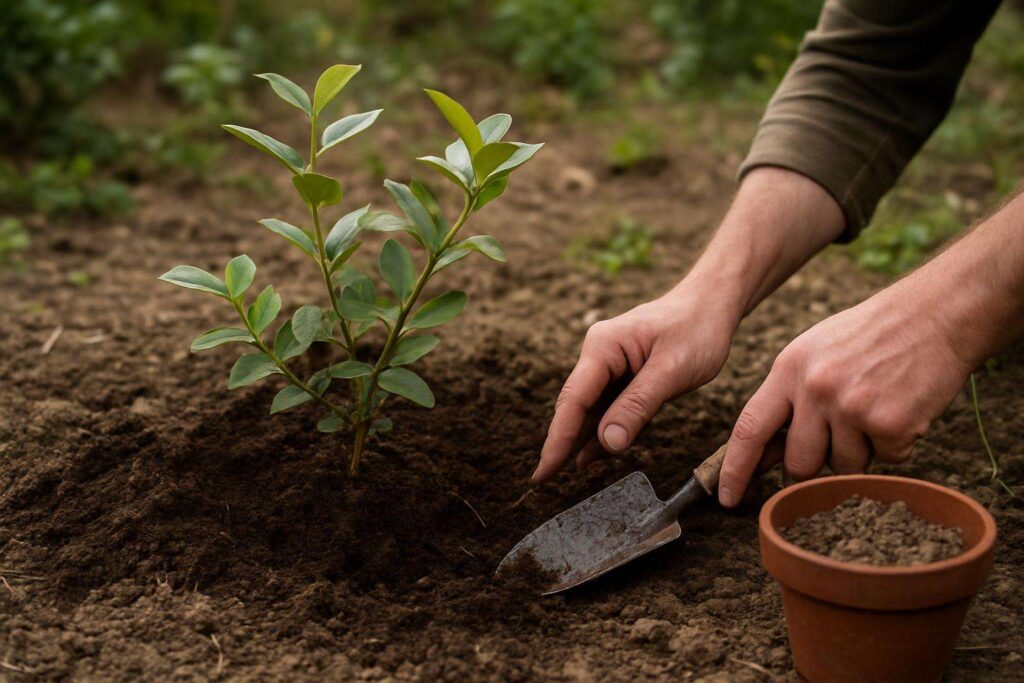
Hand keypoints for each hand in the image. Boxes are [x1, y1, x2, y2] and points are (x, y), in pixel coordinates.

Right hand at [532, 289, 735, 481]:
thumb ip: (638, 406)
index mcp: (603, 347)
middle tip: (543, 478)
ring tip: (560, 473)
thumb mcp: (671, 370)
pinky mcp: (623, 374)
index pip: (574, 399)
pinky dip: (599, 430)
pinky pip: (606, 406)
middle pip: (575, 405)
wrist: (712, 305)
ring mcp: (609, 364)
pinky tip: (587, 455)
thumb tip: (608, 442)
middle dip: (560, 441)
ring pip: (589, 409)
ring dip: (578, 439)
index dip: (558, 438)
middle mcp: (599, 355)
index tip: (544, 469)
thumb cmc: (696, 330)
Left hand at [717, 280, 973, 506]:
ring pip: (844, 467)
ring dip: (861, 451)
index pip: (749, 429)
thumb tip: (764, 454)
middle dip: (815, 464)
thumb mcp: (812, 353)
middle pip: (798, 463)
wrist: (934, 315)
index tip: (726, 497)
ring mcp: (852, 406)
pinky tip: (901, 408)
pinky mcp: (890, 423)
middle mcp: (815, 388)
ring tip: (875, 408)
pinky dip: (896, 444)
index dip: (735, 469)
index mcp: (788, 369)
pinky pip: (886, 461)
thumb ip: (786, 399)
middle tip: (840, 433)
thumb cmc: (868, 337)